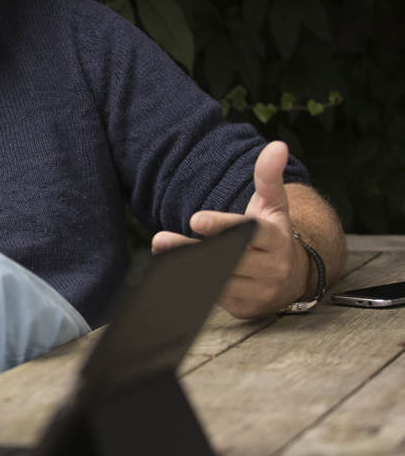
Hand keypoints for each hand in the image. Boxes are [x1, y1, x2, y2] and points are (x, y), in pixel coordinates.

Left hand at [151, 140, 307, 316]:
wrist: (295, 277)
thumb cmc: (274, 234)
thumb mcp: (274, 204)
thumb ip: (268, 177)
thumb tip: (277, 145)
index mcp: (276, 238)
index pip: (249, 233)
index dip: (223, 227)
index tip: (195, 220)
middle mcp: (271, 267)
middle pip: (227, 258)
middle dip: (191, 249)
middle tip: (159, 239)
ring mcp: (259, 291)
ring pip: (217, 281)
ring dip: (186, 268)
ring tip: (161, 255)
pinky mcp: (245, 309)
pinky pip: (213, 298)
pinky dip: (191, 286)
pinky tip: (170, 274)